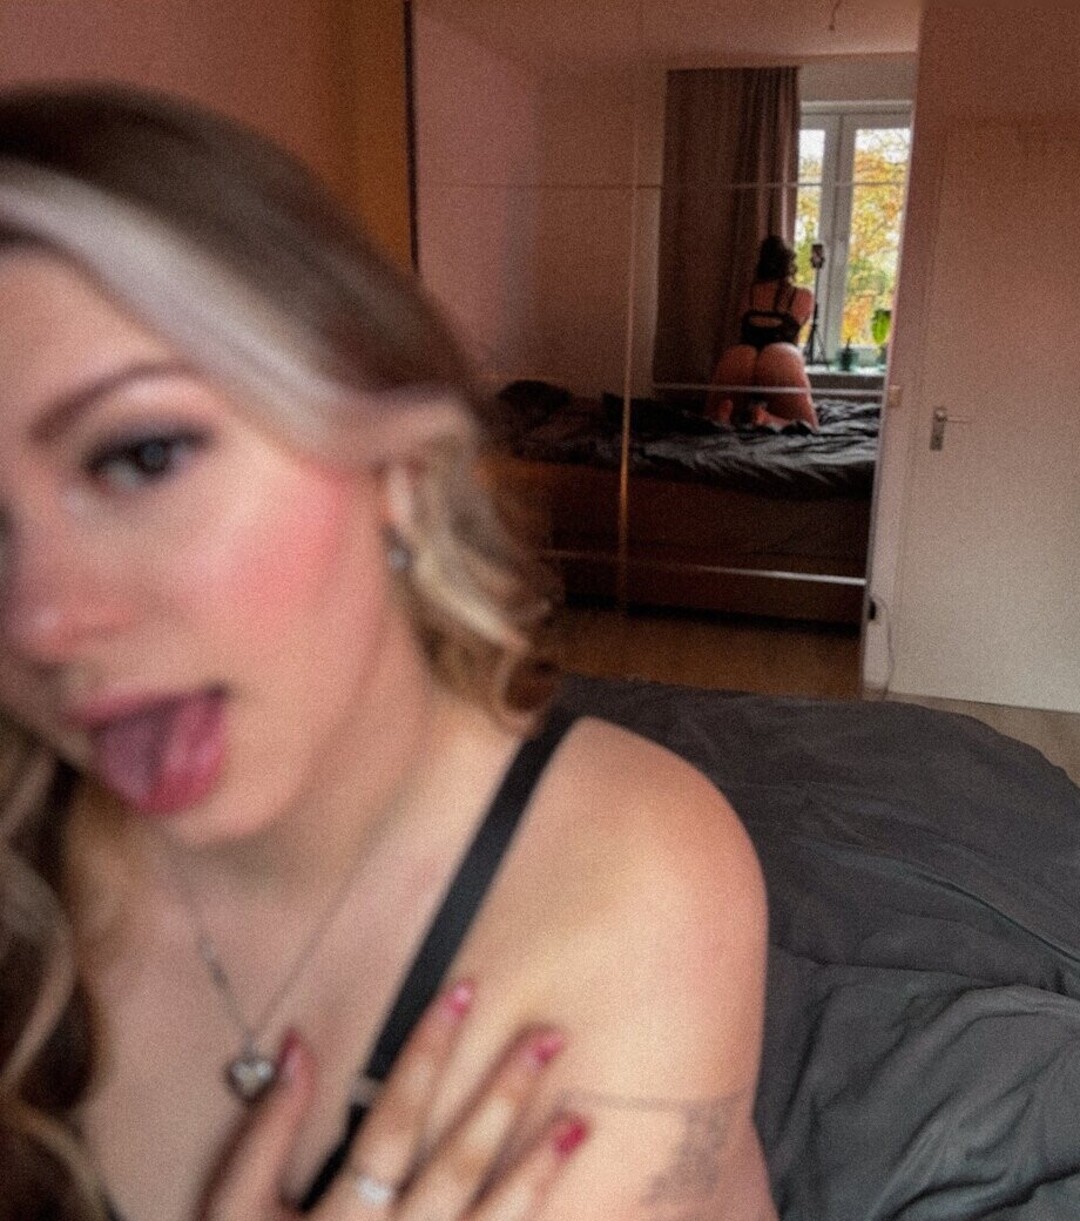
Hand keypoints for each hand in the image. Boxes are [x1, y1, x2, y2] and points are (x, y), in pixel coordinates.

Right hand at [200, 982, 588, 1219]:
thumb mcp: (231, 1211)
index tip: (462, 991)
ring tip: (580, 1120)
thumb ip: (266, 1130)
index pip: (393, 1117)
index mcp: (337, 1219)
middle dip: (505, 1095)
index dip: (428, 1051)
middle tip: (549, 1036)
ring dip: (538, 1171)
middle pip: (458, 1163)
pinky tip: (563, 1204)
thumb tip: (298, 1043)